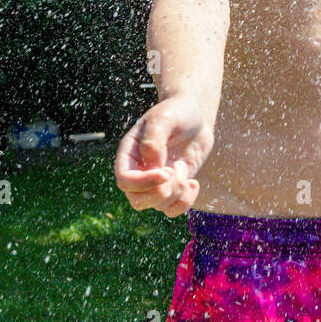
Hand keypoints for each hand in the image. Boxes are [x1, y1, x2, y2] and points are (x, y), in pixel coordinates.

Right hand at [114, 92, 211, 216]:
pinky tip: (194, 182)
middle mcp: (139, 172)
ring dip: (177, 190)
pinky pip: (174, 209)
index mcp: (129, 154)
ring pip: (158, 205)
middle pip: (137, 200)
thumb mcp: (164, 118)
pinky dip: (186, 201)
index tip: (165, 172)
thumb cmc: (176, 112)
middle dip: (160, 192)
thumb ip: (153, 139)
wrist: (195, 117)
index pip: (125, 180)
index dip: (143, 182)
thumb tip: (152, 165)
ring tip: (183, 165)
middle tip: (175, 170)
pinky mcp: (173, 188)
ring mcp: (156, 183)